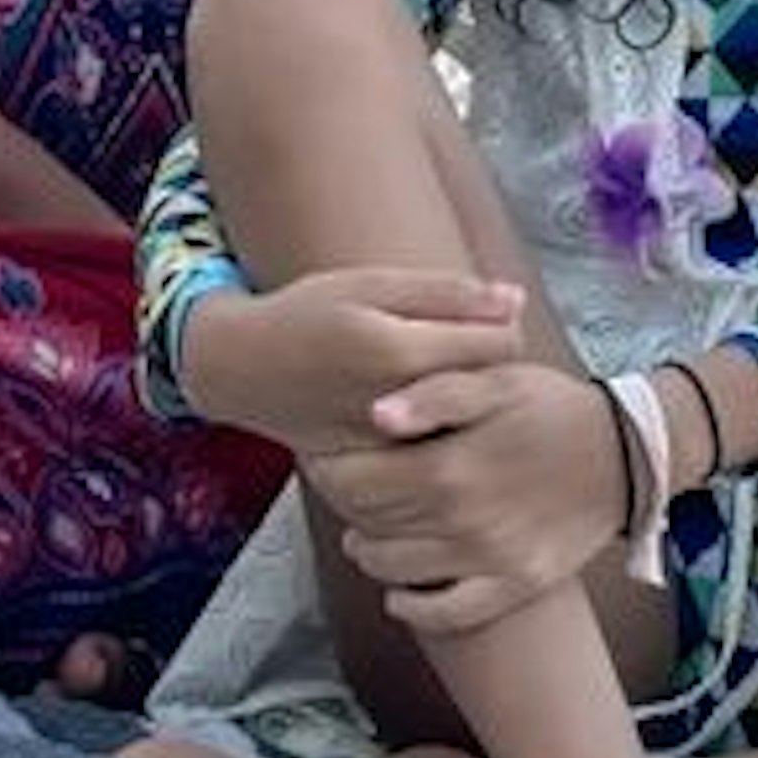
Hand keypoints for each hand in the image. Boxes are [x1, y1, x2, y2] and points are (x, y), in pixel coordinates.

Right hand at [176, 266, 525, 455]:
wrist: (243, 369)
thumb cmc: (310, 314)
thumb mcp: (374, 285)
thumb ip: (447, 293)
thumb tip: (515, 300)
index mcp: (399, 351)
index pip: (502, 345)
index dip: (503, 329)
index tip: (482, 320)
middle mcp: (397, 408)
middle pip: (489, 391)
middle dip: (490, 371)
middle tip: (463, 351)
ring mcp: (385, 448)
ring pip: (464, 428)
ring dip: (468, 407)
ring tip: (442, 382)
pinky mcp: (374, 472)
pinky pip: (431, 455)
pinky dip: (438, 436)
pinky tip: (421, 414)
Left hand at [321, 357, 637, 635]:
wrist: (628, 454)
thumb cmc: (554, 408)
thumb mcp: (498, 381)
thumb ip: (435, 394)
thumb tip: (377, 415)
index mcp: (451, 465)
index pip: (355, 483)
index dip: (328, 472)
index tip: (324, 459)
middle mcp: (463, 521)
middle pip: (370, 526)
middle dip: (346, 508)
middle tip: (345, 489)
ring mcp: (489, 560)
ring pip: (395, 571)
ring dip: (370, 553)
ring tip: (368, 530)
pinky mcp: (515, 585)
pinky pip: (446, 614)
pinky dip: (412, 607)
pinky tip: (400, 591)